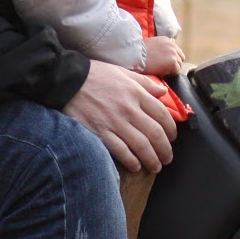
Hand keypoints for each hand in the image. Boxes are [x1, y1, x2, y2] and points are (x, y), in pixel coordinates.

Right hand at [62, 60, 177, 172]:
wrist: (67, 81)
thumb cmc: (95, 75)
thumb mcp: (123, 72)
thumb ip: (144, 83)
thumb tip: (162, 93)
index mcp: (136, 93)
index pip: (162, 114)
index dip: (171, 129)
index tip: (172, 138)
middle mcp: (129, 109)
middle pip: (155, 133)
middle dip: (165, 149)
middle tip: (167, 158)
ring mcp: (115, 122)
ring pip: (141, 146)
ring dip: (152, 159)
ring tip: (156, 166)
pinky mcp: (100, 133)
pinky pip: (121, 151)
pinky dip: (131, 161)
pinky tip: (136, 165)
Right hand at [142, 36, 184, 75]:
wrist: (135, 57)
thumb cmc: (139, 54)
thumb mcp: (152, 45)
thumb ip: (161, 48)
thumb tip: (165, 56)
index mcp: (167, 40)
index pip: (176, 51)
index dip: (170, 58)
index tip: (163, 63)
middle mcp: (172, 45)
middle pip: (180, 57)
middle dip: (174, 63)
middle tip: (164, 68)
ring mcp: (174, 53)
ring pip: (179, 65)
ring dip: (172, 69)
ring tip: (161, 70)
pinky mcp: (173, 62)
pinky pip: (176, 71)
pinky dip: (170, 74)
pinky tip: (161, 72)